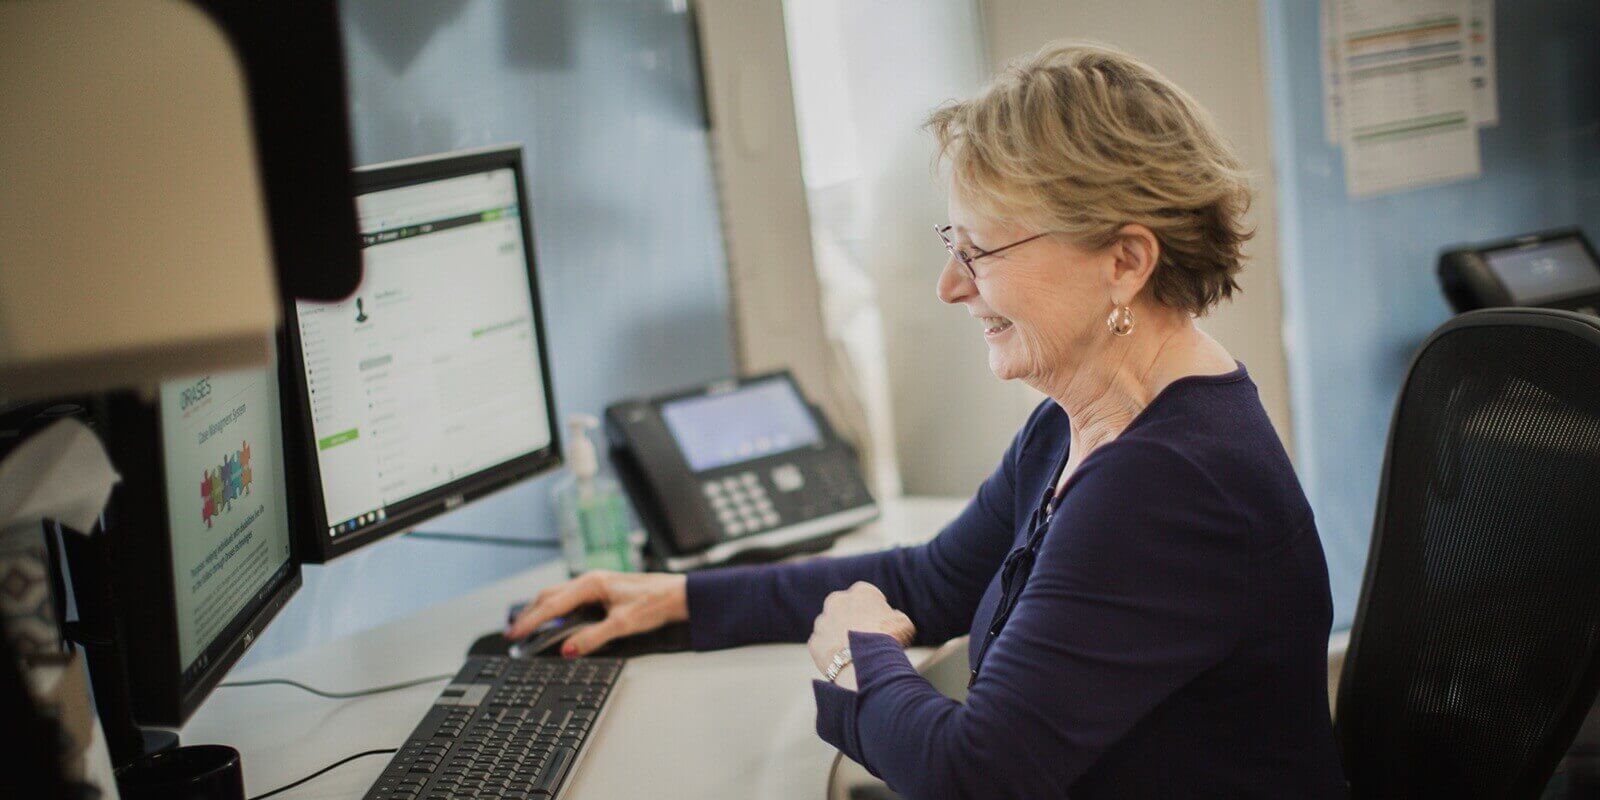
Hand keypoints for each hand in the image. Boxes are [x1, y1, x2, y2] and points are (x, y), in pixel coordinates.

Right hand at [507, 571, 687, 657]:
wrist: (680, 595)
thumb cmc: (656, 603)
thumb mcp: (623, 624)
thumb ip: (593, 638)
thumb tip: (568, 650)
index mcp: (592, 584)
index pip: (552, 605)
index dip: (530, 621)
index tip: (514, 634)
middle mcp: (591, 581)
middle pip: (550, 597)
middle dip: (529, 614)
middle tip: (514, 633)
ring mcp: (596, 586)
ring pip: (559, 597)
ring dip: (542, 612)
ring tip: (527, 628)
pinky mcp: (603, 593)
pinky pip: (571, 601)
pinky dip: (557, 612)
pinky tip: (555, 624)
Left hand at [807, 582, 915, 678]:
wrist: (866, 664)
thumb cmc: (888, 640)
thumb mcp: (904, 624)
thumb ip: (894, 616)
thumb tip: (892, 618)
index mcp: (861, 592)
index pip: (866, 595)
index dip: (873, 608)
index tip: (878, 621)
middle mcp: (837, 601)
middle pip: (843, 607)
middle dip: (850, 618)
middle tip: (862, 636)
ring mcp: (822, 621)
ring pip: (830, 626)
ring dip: (837, 635)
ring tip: (851, 653)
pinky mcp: (814, 642)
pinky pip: (822, 645)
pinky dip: (829, 652)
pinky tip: (842, 662)